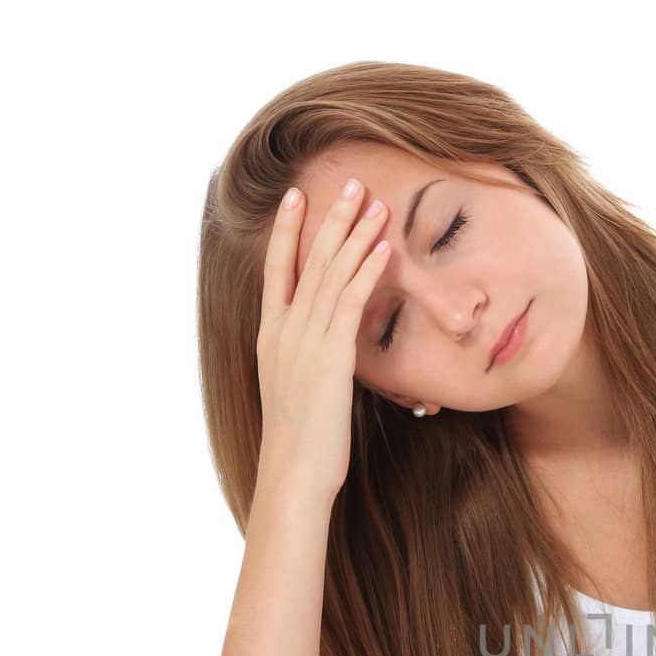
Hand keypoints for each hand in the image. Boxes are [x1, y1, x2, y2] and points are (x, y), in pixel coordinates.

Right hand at [255, 178, 391, 504]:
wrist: (294, 473)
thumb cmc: (302, 447)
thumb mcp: (301, 396)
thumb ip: (311, 367)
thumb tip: (327, 361)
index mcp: (271, 338)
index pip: (276, 270)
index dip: (287, 231)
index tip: (298, 197)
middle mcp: (283, 330)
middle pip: (307, 260)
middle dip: (330, 218)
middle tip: (351, 182)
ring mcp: (304, 340)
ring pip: (329, 273)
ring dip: (354, 233)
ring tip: (373, 200)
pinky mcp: (329, 354)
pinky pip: (350, 300)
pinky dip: (367, 269)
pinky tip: (383, 246)